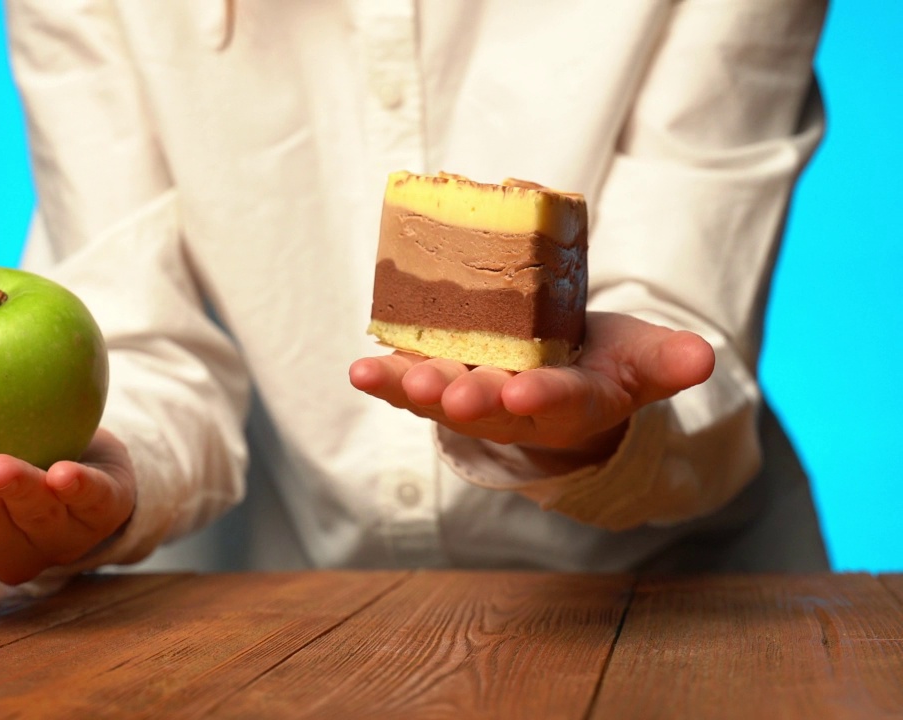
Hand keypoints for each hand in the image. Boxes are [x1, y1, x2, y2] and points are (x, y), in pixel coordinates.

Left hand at [349, 312, 713, 469]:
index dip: (543, 398)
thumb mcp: (646, 361)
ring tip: (384, 376)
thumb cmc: (608, 365)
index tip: (525, 391)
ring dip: (415, 390)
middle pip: (491, 410)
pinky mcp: (444, 380)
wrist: (565, 379)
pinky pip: (409, 382)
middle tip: (450, 395)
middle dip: (469, 402)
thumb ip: (669, 362)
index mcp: (574, 404)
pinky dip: (383, 378)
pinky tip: (359, 370)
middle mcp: (519, 410)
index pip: (561, 404)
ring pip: (444, 399)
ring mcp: (477, 398)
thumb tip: (703, 359)